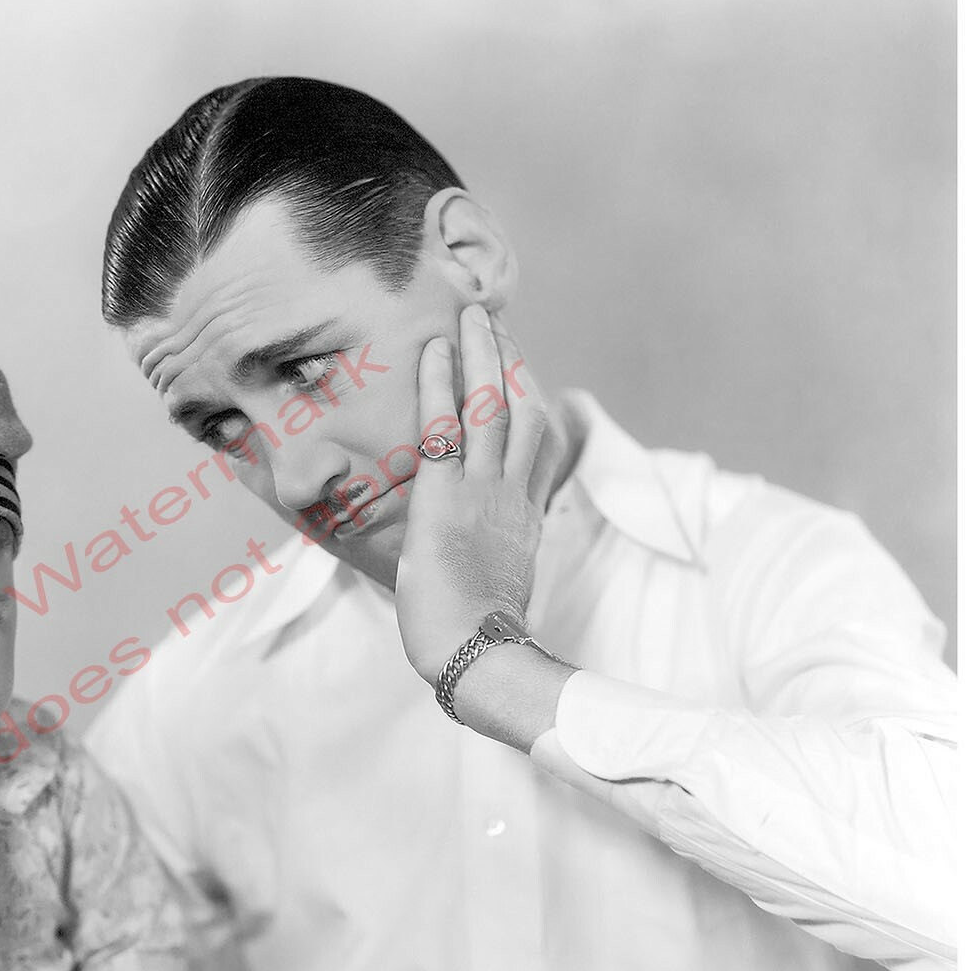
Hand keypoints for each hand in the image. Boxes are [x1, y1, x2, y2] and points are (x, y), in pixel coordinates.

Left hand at [395, 303, 563, 681]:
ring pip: (491, 406)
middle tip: (493, 323)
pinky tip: (433, 349)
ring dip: (482, 356)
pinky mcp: (446, 496)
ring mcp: (481, 491)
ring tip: (471, 315)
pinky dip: (438, 384)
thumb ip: (494, 558)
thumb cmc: (478, 638)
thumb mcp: (498, 586)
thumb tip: (484, 558)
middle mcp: (510, 494)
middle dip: (508, 363)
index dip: (531, 401)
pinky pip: (444, 427)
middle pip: (521, 411)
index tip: (520, 371)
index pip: (537, 445)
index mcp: (523, 516)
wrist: (476, 655)